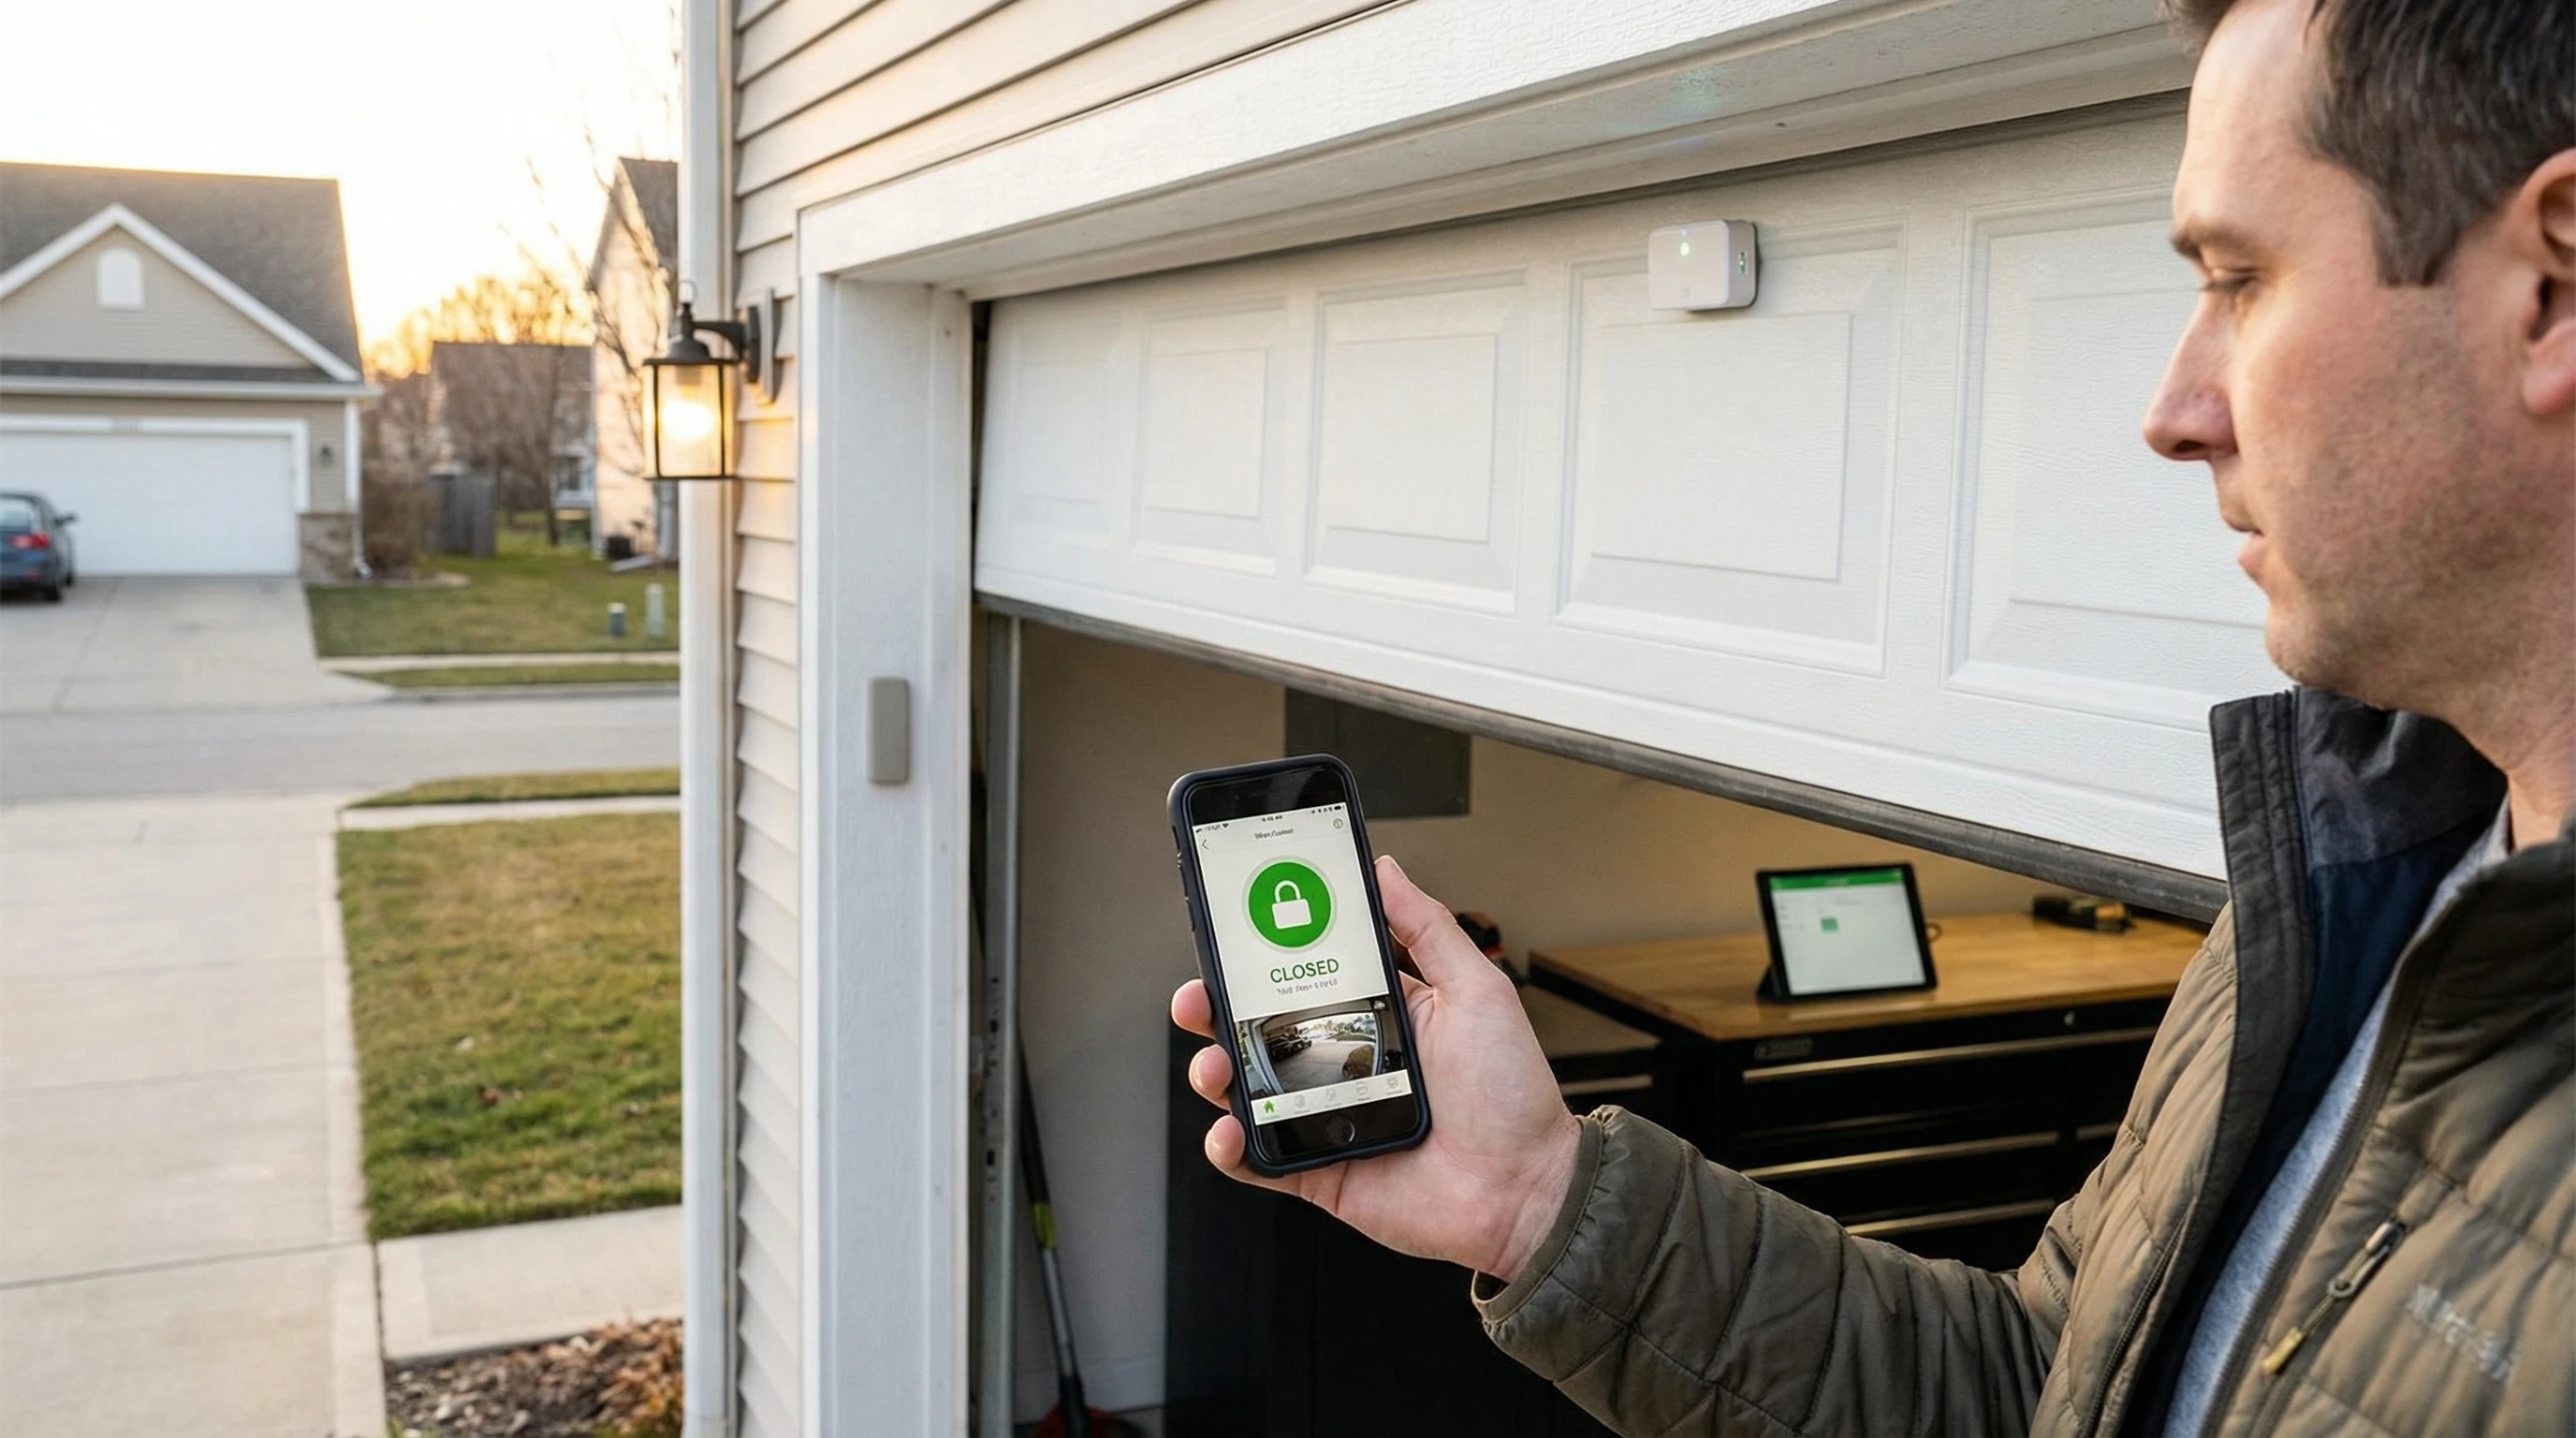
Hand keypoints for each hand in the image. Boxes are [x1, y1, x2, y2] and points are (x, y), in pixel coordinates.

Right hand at [1171, 855, 1582, 1282]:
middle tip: (1199, 999)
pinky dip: (1230, 1149)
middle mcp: (1344, 1062)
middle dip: (1215, 1010)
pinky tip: (1230, 1132)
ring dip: (1215, 1073)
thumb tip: (1386, 870)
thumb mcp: (1477, 991)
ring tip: (1218, 1066)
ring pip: (1246, 1090)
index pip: (1302, 975)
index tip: (1229, 933)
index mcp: (1378, 1013)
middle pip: (1258, 1029)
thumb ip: (1427, 928)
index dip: (1259, 957)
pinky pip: (1258, 1161)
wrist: (1526, 1188)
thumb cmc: (1512, 1094)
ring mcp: (1327, 1117)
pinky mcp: (1319, 1170)